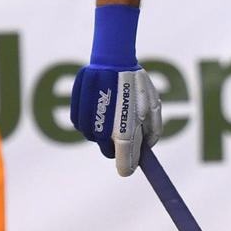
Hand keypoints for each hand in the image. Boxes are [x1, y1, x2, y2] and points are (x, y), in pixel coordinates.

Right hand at [70, 5, 162, 176]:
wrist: (113, 60)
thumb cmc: (137, 84)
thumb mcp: (153, 105)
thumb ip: (153, 130)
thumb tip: (148, 148)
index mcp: (126, 128)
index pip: (124, 159)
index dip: (126, 167)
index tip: (127, 170)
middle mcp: (106, 127)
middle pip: (106, 151)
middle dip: (113, 150)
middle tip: (120, 143)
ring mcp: (90, 118)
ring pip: (92, 137)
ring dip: (99, 135)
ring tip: (109, 118)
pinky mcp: (77, 108)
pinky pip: (80, 124)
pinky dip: (87, 123)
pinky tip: (96, 111)